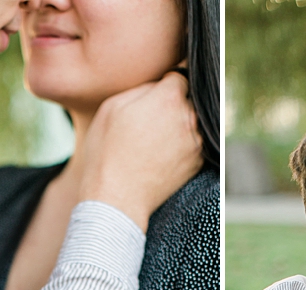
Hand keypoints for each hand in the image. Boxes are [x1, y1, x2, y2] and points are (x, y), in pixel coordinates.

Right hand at [80, 71, 202, 230]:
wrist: (117, 198)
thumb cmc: (107, 151)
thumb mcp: (113, 106)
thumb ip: (143, 87)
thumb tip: (161, 83)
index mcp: (169, 98)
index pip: (178, 75)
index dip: (165, 82)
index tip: (155, 93)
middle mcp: (189, 118)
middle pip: (187, 99)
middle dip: (173, 103)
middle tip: (150, 118)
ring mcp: (196, 142)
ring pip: (192, 121)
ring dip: (179, 124)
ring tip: (154, 138)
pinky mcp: (197, 163)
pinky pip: (194, 143)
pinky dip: (182, 144)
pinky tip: (161, 153)